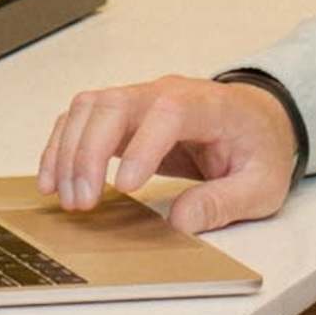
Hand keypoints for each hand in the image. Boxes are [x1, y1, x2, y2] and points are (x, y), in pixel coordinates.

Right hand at [35, 74, 298, 236]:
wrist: (258, 120)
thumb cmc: (260, 149)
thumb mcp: (262, 185)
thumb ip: (225, 202)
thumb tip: (181, 222)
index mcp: (209, 105)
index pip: (168, 112)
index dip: (142, 146)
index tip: (125, 187)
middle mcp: (166, 93)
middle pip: (115, 104)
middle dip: (90, 152)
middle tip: (83, 202)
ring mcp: (140, 99)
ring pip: (89, 108)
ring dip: (69, 151)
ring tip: (67, 198)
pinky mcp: (122, 115)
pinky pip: (81, 119)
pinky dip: (61, 146)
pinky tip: (53, 180)